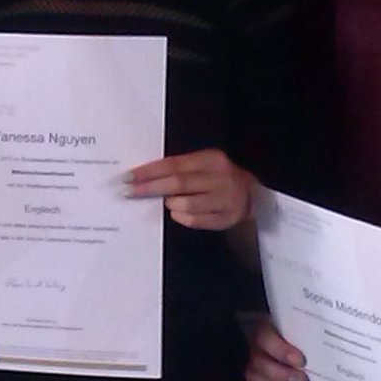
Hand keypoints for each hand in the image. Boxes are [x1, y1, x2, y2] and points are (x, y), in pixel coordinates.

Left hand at [125, 148, 253, 229]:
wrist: (252, 194)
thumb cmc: (217, 177)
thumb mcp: (202, 164)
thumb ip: (178, 168)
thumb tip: (144, 176)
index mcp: (211, 160)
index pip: (173, 164)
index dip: (149, 171)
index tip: (128, 177)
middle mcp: (220, 178)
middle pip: (178, 183)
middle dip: (149, 188)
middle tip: (129, 191)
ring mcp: (225, 199)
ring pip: (187, 205)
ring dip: (170, 203)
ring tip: (165, 201)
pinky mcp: (226, 218)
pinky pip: (196, 220)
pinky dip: (181, 217)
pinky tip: (177, 212)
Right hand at [246, 316, 308, 380]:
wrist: (296, 345)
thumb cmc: (302, 335)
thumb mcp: (303, 330)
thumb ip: (307, 336)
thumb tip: (323, 342)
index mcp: (266, 328)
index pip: (265, 339)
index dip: (281, 352)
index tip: (301, 362)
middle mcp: (255, 345)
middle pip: (259, 363)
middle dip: (283, 375)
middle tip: (303, 380)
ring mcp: (251, 362)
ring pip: (254, 378)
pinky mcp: (254, 378)